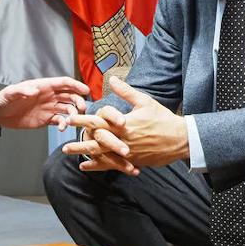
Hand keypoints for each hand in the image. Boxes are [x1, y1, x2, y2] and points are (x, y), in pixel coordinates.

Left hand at [0, 77, 90, 129]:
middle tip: (82, 109)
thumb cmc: (4, 99)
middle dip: (78, 101)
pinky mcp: (46, 119)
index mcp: (43, 86)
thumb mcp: (10, 93)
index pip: (63, 83)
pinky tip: (62, 128)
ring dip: (73, 113)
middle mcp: (49, 96)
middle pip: (69, 96)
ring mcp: (49, 108)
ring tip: (72, 120)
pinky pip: (60, 121)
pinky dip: (64, 124)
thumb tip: (35, 90)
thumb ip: (22, 91)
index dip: (75, 85)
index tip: (86, 90)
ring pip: (67, 108)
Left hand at [65, 76, 187, 169]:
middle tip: (64, 145)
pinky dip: (99, 166)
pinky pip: (112, 165)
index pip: (99, 122)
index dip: (83, 120)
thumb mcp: (144, 101)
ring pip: (103, 155)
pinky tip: (86, 167)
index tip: (70, 118)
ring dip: (86, 155)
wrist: (180, 140)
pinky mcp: (132, 161)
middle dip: (80, 143)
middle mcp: (123, 140)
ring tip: (72, 157)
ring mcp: (127, 153)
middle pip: (97, 142)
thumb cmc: (162, 118)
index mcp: (124, 124)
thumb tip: (112, 79)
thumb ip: (126, 92)